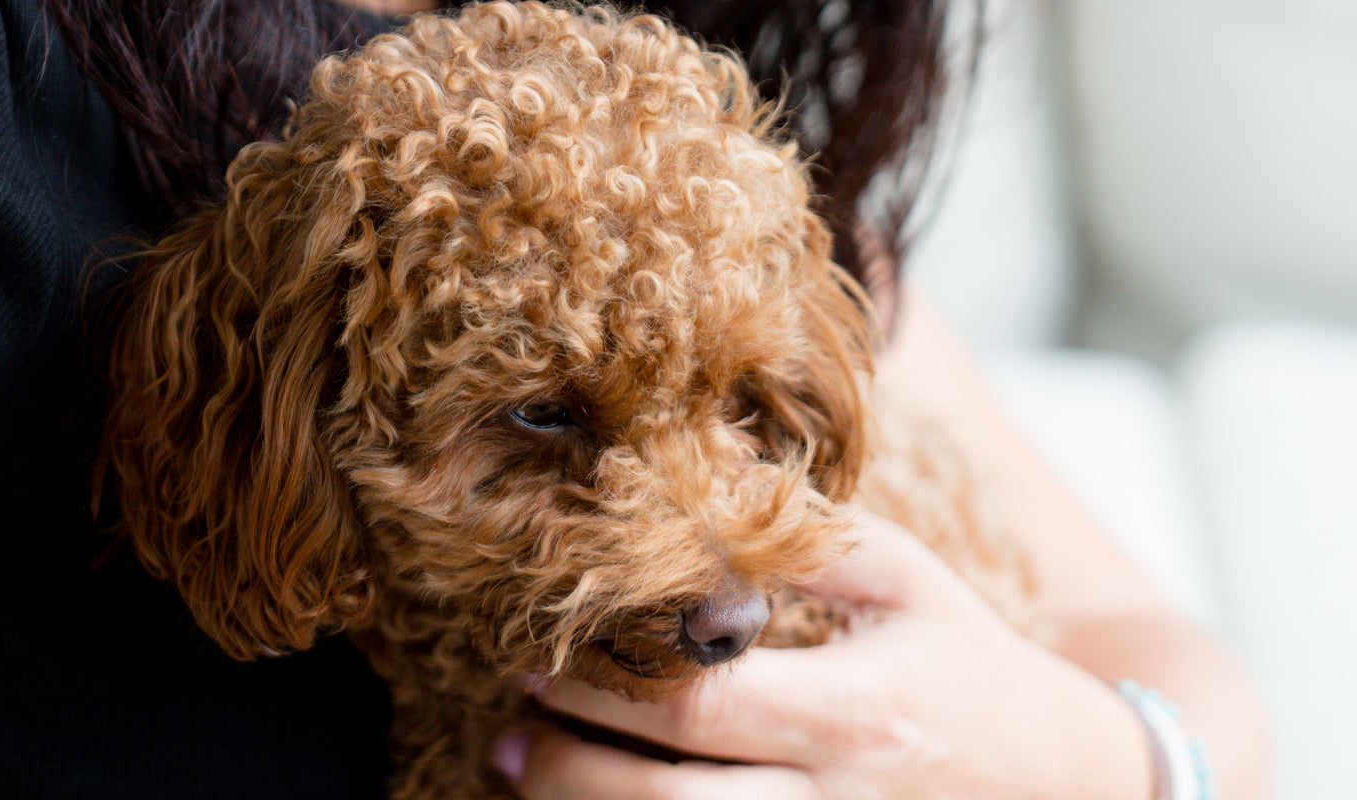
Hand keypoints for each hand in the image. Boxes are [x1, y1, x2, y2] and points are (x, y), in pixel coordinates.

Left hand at [492, 512, 1153, 799]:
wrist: (1067, 778)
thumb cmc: (968, 662)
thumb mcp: (903, 580)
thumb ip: (800, 544)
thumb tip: (690, 513)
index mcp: (852, 711)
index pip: (695, 707)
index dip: (599, 690)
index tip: (539, 663)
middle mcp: (836, 798)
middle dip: (567, 769)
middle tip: (511, 729)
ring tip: (524, 775)